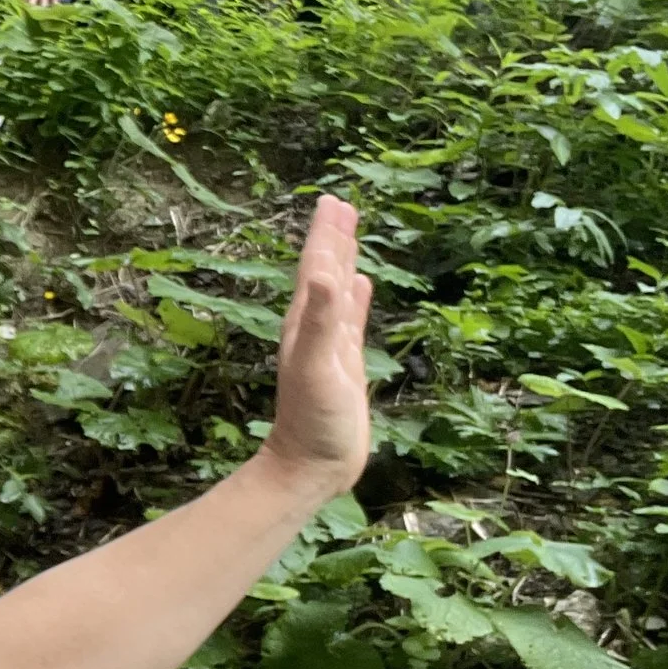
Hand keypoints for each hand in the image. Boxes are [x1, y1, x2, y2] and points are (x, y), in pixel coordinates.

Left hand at [262, 195, 374, 499]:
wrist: (313, 466)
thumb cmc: (313, 421)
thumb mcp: (318, 365)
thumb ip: (322, 319)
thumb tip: (323, 272)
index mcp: (305, 322)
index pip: (316, 267)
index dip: (325, 235)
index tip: (333, 202)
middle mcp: (315, 328)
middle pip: (325, 271)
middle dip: (333, 238)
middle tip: (342, 205)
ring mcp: (330, 345)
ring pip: (338, 292)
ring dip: (344, 263)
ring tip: (350, 234)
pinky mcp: (346, 364)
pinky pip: (352, 321)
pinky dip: (356, 300)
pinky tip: (362, 286)